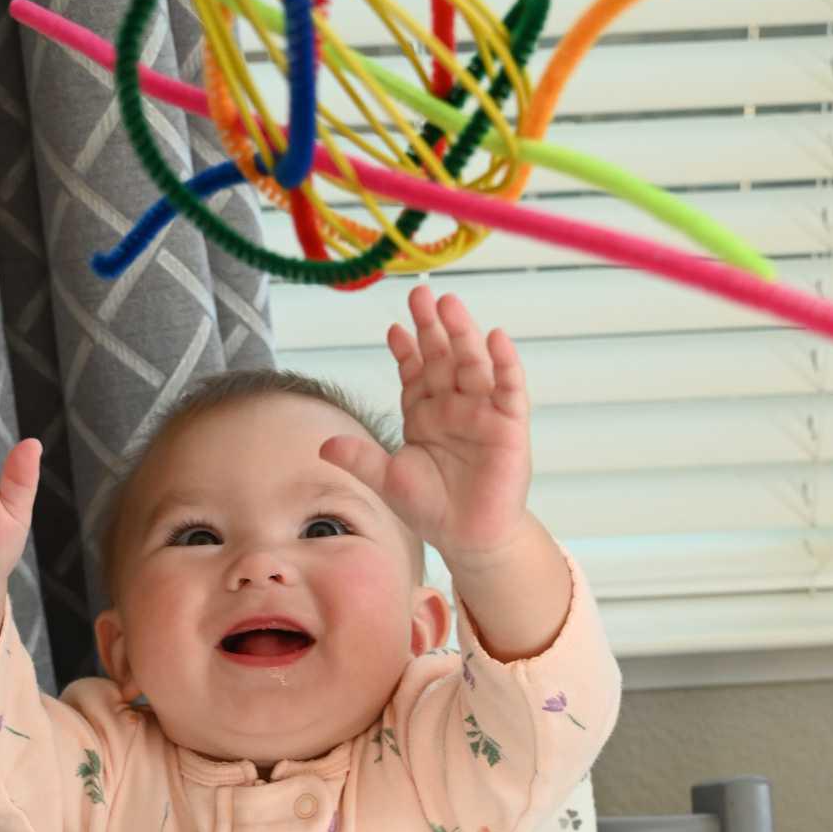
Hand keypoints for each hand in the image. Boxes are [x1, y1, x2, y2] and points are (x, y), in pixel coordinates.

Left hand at [319, 284, 530, 568]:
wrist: (468, 538)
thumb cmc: (431, 508)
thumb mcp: (388, 481)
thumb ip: (360, 459)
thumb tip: (323, 445)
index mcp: (424, 413)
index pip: (414, 372)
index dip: (404, 349)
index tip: (393, 328)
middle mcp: (453, 405)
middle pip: (442, 357)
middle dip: (431, 326)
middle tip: (420, 293)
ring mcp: (482, 412)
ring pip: (472, 364)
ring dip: (462, 333)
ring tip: (449, 305)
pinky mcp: (509, 426)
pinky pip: (509, 389)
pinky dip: (505, 364)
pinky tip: (496, 338)